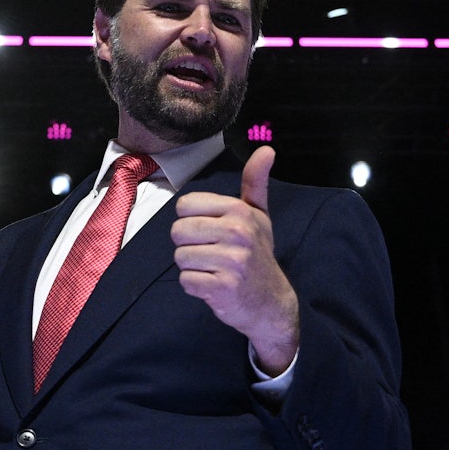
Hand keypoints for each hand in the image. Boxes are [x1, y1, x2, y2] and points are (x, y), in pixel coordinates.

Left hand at [171, 146, 298, 375]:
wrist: (270, 300)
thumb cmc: (258, 253)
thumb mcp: (259, 215)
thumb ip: (256, 181)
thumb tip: (267, 149)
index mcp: (240, 211)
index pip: (185, 206)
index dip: (193, 221)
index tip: (213, 232)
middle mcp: (237, 232)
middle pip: (178, 231)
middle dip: (190, 245)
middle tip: (213, 254)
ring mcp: (232, 261)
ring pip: (180, 257)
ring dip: (193, 267)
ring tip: (214, 270)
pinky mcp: (223, 287)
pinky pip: (186, 281)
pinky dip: (195, 287)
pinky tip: (214, 285)